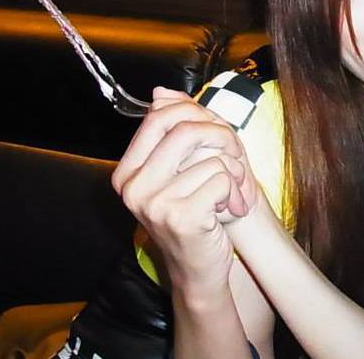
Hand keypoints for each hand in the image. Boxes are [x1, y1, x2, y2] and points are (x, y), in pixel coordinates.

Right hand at [112, 87, 259, 290]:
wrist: (198, 270)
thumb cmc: (195, 215)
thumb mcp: (183, 171)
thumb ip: (174, 131)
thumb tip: (161, 92)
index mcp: (128, 171)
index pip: (160, 117)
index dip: (198, 115)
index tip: (217, 134)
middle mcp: (133, 186)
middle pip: (187, 130)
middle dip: (223, 138)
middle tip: (236, 159)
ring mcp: (153, 203)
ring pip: (212, 158)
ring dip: (235, 174)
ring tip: (232, 194)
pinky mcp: (180, 217)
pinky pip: (222, 179)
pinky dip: (236, 193)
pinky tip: (229, 211)